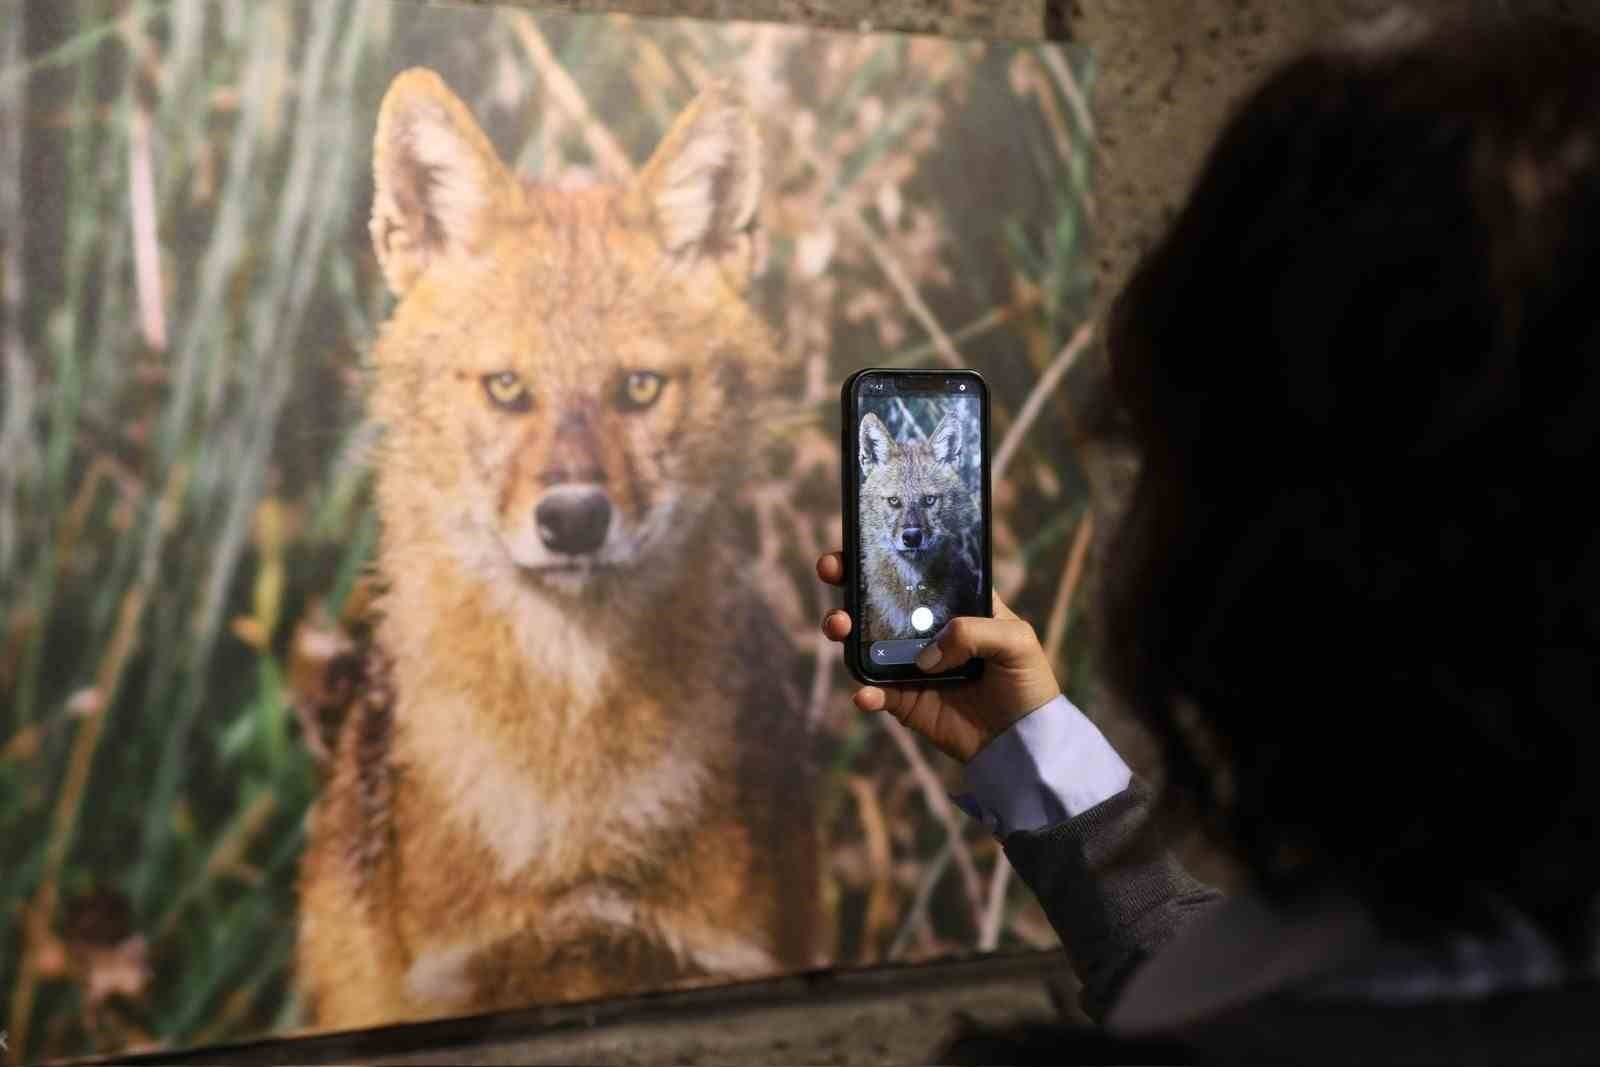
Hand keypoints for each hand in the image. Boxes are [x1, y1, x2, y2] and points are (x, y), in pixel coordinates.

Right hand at [816, 551, 1061, 763]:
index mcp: (952, 603)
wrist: (1023, 740)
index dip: (885, 553)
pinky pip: (875, 692)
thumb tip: (927, 654)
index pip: (914, 570)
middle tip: (831, 569)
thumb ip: (973, 632)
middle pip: (876, 598)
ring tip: (839, 626)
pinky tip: (866, 694)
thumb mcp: (1016, 640)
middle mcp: (924, 628)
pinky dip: (865, 692)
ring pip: (863, 640)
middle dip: (847, 579)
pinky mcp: (903, 700)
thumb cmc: (1026, 680)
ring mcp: (909, 663)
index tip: (860, 540)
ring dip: (843, 629)